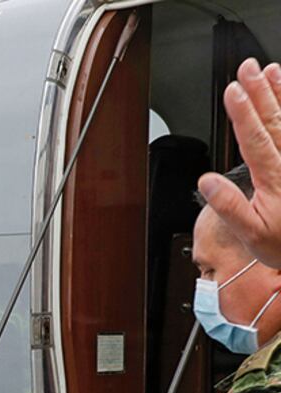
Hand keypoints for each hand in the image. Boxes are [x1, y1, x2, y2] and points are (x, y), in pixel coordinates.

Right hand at [198, 59, 280, 266]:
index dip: (243, 114)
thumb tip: (206, 182)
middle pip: (275, 122)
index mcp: (275, 182)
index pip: (256, 141)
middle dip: (260, 93)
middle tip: (248, 69)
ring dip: (280, 94)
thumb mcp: (252, 236)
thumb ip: (229, 207)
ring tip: (270, 71)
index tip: (233, 91)